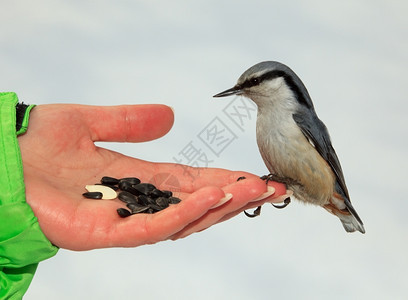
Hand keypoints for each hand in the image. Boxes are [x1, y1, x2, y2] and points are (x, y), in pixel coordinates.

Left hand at [18, 104, 286, 250]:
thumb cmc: (37, 143)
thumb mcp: (91, 121)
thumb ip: (129, 121)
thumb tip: (169, 115)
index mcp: (138, 177)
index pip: (191, 181)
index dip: (224, 179)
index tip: (255, 176)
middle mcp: (138, 201)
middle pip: (196, 203)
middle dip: (234, 196)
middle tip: (270, 186)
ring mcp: (124, 219)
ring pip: (183, 219)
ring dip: (219, 205)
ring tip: (250, 190)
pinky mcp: (106, 231)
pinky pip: (154, 228)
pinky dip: (185, 215)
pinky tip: (211, 199)